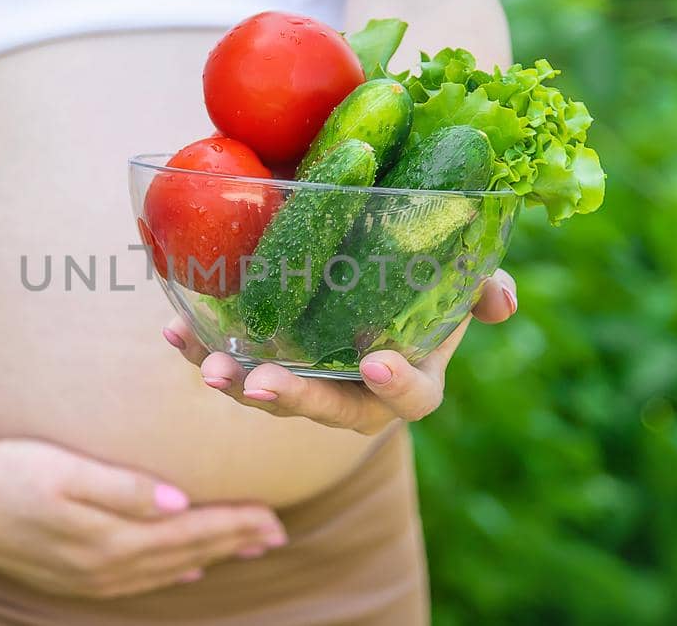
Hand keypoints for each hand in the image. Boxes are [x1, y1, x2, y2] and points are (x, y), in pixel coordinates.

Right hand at [0, 438, 286, 597]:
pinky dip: (168, 572)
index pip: (189, 531)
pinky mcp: (73, 576)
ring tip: (246, 547)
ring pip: (165, 568)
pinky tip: (185, 568)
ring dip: (209, 557)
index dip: (234, 524)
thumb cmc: (5, 473)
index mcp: (110, 538)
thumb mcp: (62, 470)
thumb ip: (121, 487)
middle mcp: (105, 566)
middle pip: (185, 552)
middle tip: (277, 532)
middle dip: (234, 542)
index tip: (274, 516)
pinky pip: (136, 580)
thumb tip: (177, 502)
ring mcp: (89, 577)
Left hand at [163, 269, 517, 434]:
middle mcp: (354, 392)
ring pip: (272, 393)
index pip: (412, 400)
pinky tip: (174, 329)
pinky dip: (201, 348)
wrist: (370, 264)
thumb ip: (481, 283)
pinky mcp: (265, 360)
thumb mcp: (455, 275)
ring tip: (209, 366)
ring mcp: (306, 380)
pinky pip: (232, 361)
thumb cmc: (421, 276)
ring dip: (236, 380)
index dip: (397, 387)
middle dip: (292, 398)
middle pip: (327, 410)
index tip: (375, 361)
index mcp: (409, 376)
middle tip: (259, 381)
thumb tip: (502, 302)